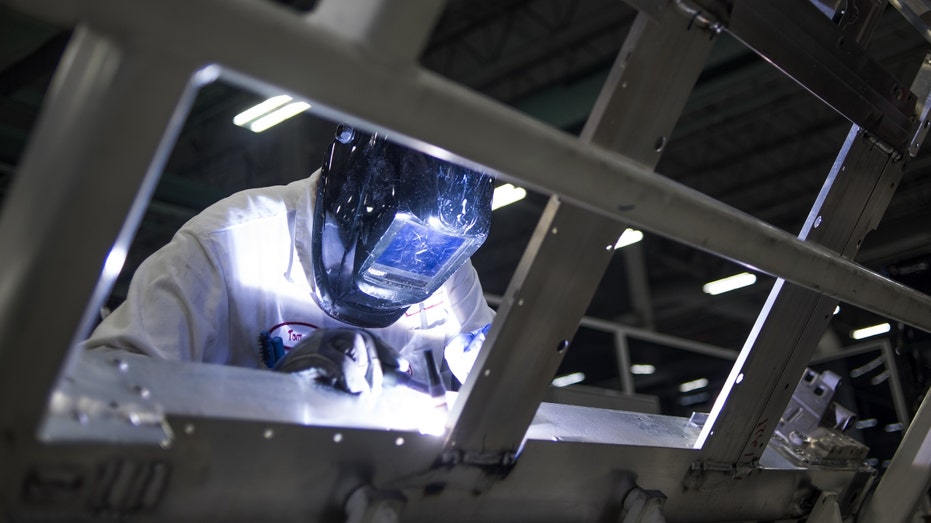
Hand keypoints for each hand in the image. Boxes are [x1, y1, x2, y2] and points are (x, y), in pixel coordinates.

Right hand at [272, 328, 400, 393]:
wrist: (269, 399)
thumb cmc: (304, 393)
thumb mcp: (339, 383)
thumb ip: (363, 377)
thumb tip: (395, 378)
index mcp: (332, 341)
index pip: (366, 337)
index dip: (387, 352)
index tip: (403, 368)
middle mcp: (324, 336)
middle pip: (364, 339)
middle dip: (376, 366)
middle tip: (372, 391)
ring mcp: (314, 342)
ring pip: (356, 344)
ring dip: (363, 372)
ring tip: (357, 392)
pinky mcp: (308, 354)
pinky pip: (340, 361)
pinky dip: (351, 377)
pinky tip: (350, 390)